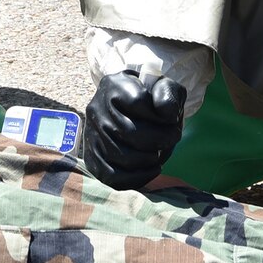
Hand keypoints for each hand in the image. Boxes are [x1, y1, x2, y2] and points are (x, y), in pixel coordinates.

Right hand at [82, 69, 186, 189]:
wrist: (130, 108)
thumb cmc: (151, 99)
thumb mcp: (164, 87)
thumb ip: (168, 94)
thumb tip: (166, 114)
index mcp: (114, 85)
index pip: (138, 102)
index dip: (161, 116)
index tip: (172, 120)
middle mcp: (96, 108)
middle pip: (130, 132)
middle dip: (159, 140)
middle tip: (171, 139)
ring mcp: (91, 134)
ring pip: (121, 156)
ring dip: (150, 160)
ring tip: (160, 153)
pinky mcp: (91, 156)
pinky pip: (112, 176)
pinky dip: (137, 178)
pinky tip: (151, 169)